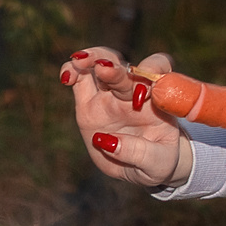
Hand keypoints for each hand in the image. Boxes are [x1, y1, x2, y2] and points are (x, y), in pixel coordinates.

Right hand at [65, 47, 194, 188]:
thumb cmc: (159, 161)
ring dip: (92, 58)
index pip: (159, 71)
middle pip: (125, 68)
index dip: (153, 67)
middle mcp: (134, 91)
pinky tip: (66, 77)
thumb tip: (109, 141)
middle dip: (114, 68)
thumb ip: (140, 153)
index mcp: (158, 99)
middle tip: (104, 69)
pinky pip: (80, 79)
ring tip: (79, 63)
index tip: (148, 78)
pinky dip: (72, 72)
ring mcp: (111, 95)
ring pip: (101, 64)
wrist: (144, 167)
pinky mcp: (89, 102)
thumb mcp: (158, 164)